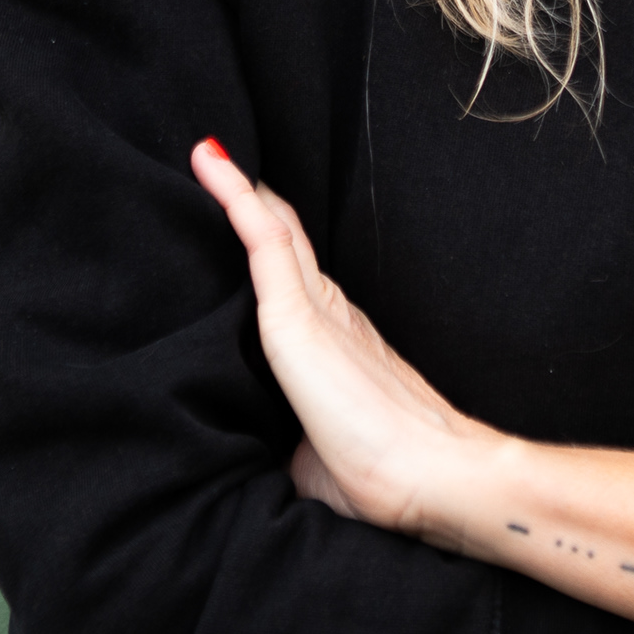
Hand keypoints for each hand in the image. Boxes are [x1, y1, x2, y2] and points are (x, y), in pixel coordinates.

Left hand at [192, 138, 493, 538]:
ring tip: (206, 155)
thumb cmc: (382, 479)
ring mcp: (316, 308)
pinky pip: (263, 238)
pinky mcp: (299, 313)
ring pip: (271, 231)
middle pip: (283, 244)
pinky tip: (209, 162)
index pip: (294, 281)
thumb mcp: (314, 459)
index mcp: (334, 344)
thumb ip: (289, 444)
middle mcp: (329, 314)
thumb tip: (267, 460)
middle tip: (221, 167)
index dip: (269, 244)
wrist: (426, 478)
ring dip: (240, 192)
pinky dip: (236, 198)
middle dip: (254, 205)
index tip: (244, 216)